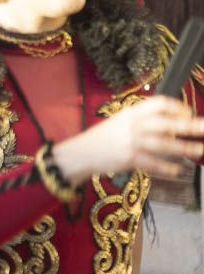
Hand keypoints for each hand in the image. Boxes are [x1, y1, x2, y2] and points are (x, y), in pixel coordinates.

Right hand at [80, 96, 203, 179]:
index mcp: (132, 112)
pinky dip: (167, 167)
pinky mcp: (129, 158)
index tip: (189, 112)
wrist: (81, 152)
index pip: (159, 104)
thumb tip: (174, 127)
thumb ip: (145, 122)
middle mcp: (133, 125)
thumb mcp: (122, 122)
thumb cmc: (104, 137)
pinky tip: (178, 170)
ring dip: (186, 148)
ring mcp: (132, 142)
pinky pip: (154, 163)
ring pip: (165, 144)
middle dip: (190, 126)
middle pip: (168, 123)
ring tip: (201, 149)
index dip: (178, 107)